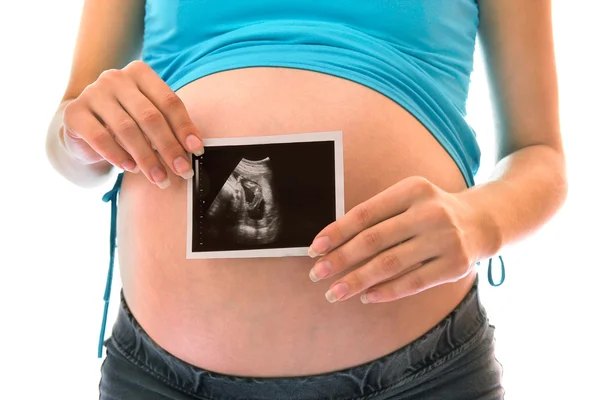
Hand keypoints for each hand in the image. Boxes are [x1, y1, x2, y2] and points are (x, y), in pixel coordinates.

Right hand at [62, 60, 203, 187]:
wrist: (82, 127)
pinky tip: (130, 168)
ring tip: (159, 178)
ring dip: (147, 158)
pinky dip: (118, 156)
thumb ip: (168, 127)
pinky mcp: (75, 113)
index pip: (169, 101)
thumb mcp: (148, 120)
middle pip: (150, 116)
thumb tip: (192, 150)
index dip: (184, 127)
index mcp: (140, 74)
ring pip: (127, 129)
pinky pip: (100, 137)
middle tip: (182, 170)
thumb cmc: (125, 122)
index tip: (196, 150)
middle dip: (169, 147)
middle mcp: (115, 78)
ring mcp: (93, 93)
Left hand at [307, 176, 493, 302]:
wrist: (482, 221)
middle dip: (341, 259)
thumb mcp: (408, 199)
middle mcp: (430, 212)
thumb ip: (377, 216)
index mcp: (413, 189)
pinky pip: (413, 282)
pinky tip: (366, 296)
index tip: (315, 248)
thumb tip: (333, 244)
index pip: (365, 213)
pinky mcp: (455, 266)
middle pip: (374, 240)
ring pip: (390, 264)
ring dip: (357, 280)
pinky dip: (386, 291)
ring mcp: (445, 240)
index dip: (337, 232)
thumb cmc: (430, 211)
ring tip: (335, 292)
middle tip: (317, 274)